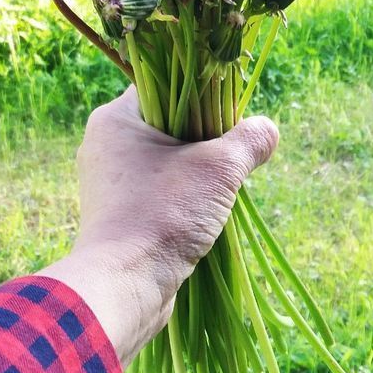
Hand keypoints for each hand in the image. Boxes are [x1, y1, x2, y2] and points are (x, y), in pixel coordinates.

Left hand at [38, 87, 277, 366]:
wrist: (123, 286)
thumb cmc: (164, 214)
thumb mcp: (218, 169)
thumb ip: (248, 141)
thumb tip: (269, 129)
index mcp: (114, 119)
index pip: (163, 86)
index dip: (200, 94)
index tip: (229, 113)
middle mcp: (103, 145)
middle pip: (166, 124)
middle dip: (202, 139)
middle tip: (230, 153)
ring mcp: (107, 183)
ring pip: (164, 161)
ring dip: (195, 172)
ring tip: (220, 186)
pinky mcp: (116, 215)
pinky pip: (157, 191)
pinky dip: (181, 197)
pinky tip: (203, 212)